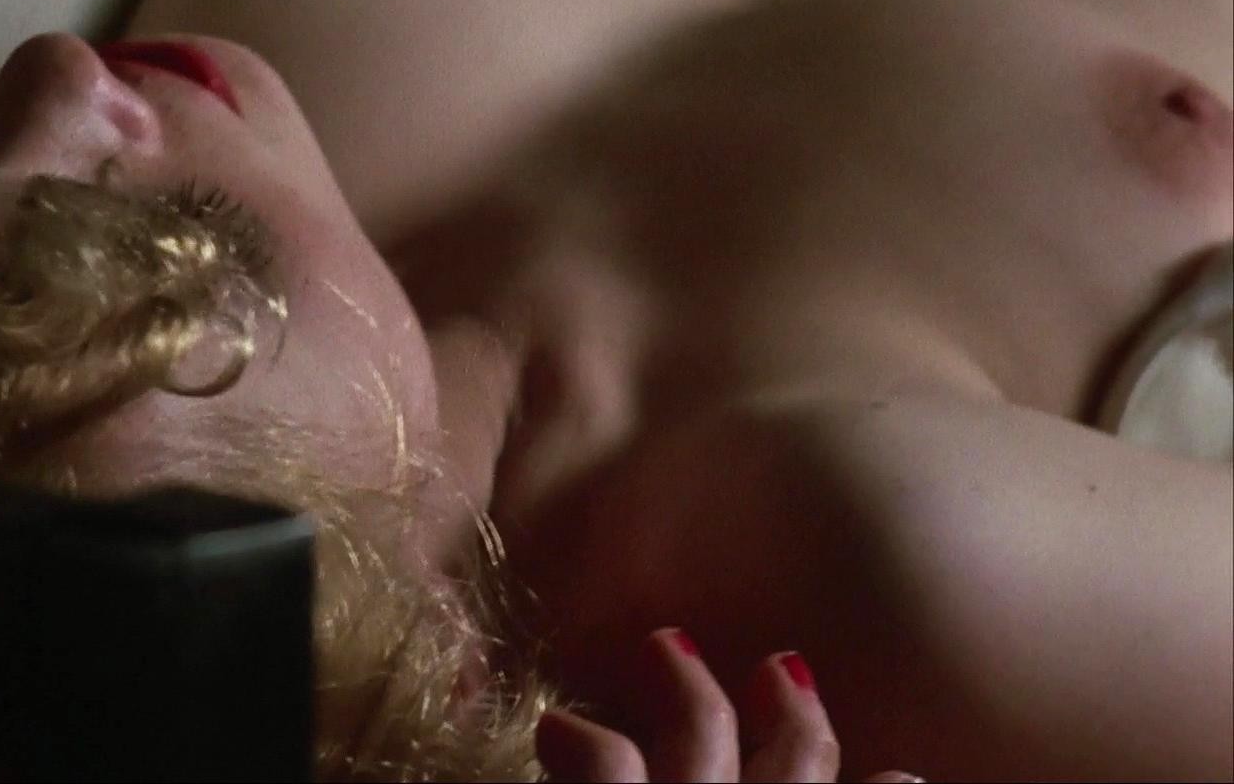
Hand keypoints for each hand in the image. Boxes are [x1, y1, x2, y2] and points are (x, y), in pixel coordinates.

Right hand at [535, 627, 920, 781]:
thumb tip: (509, 761)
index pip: (598, 759)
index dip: (574, 737)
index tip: (556, 727)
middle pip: (704, 732)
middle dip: (686, 682)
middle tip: (669, 642)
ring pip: (802, 763)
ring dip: (795, 716)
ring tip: (789, 670)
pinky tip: (904, 777)